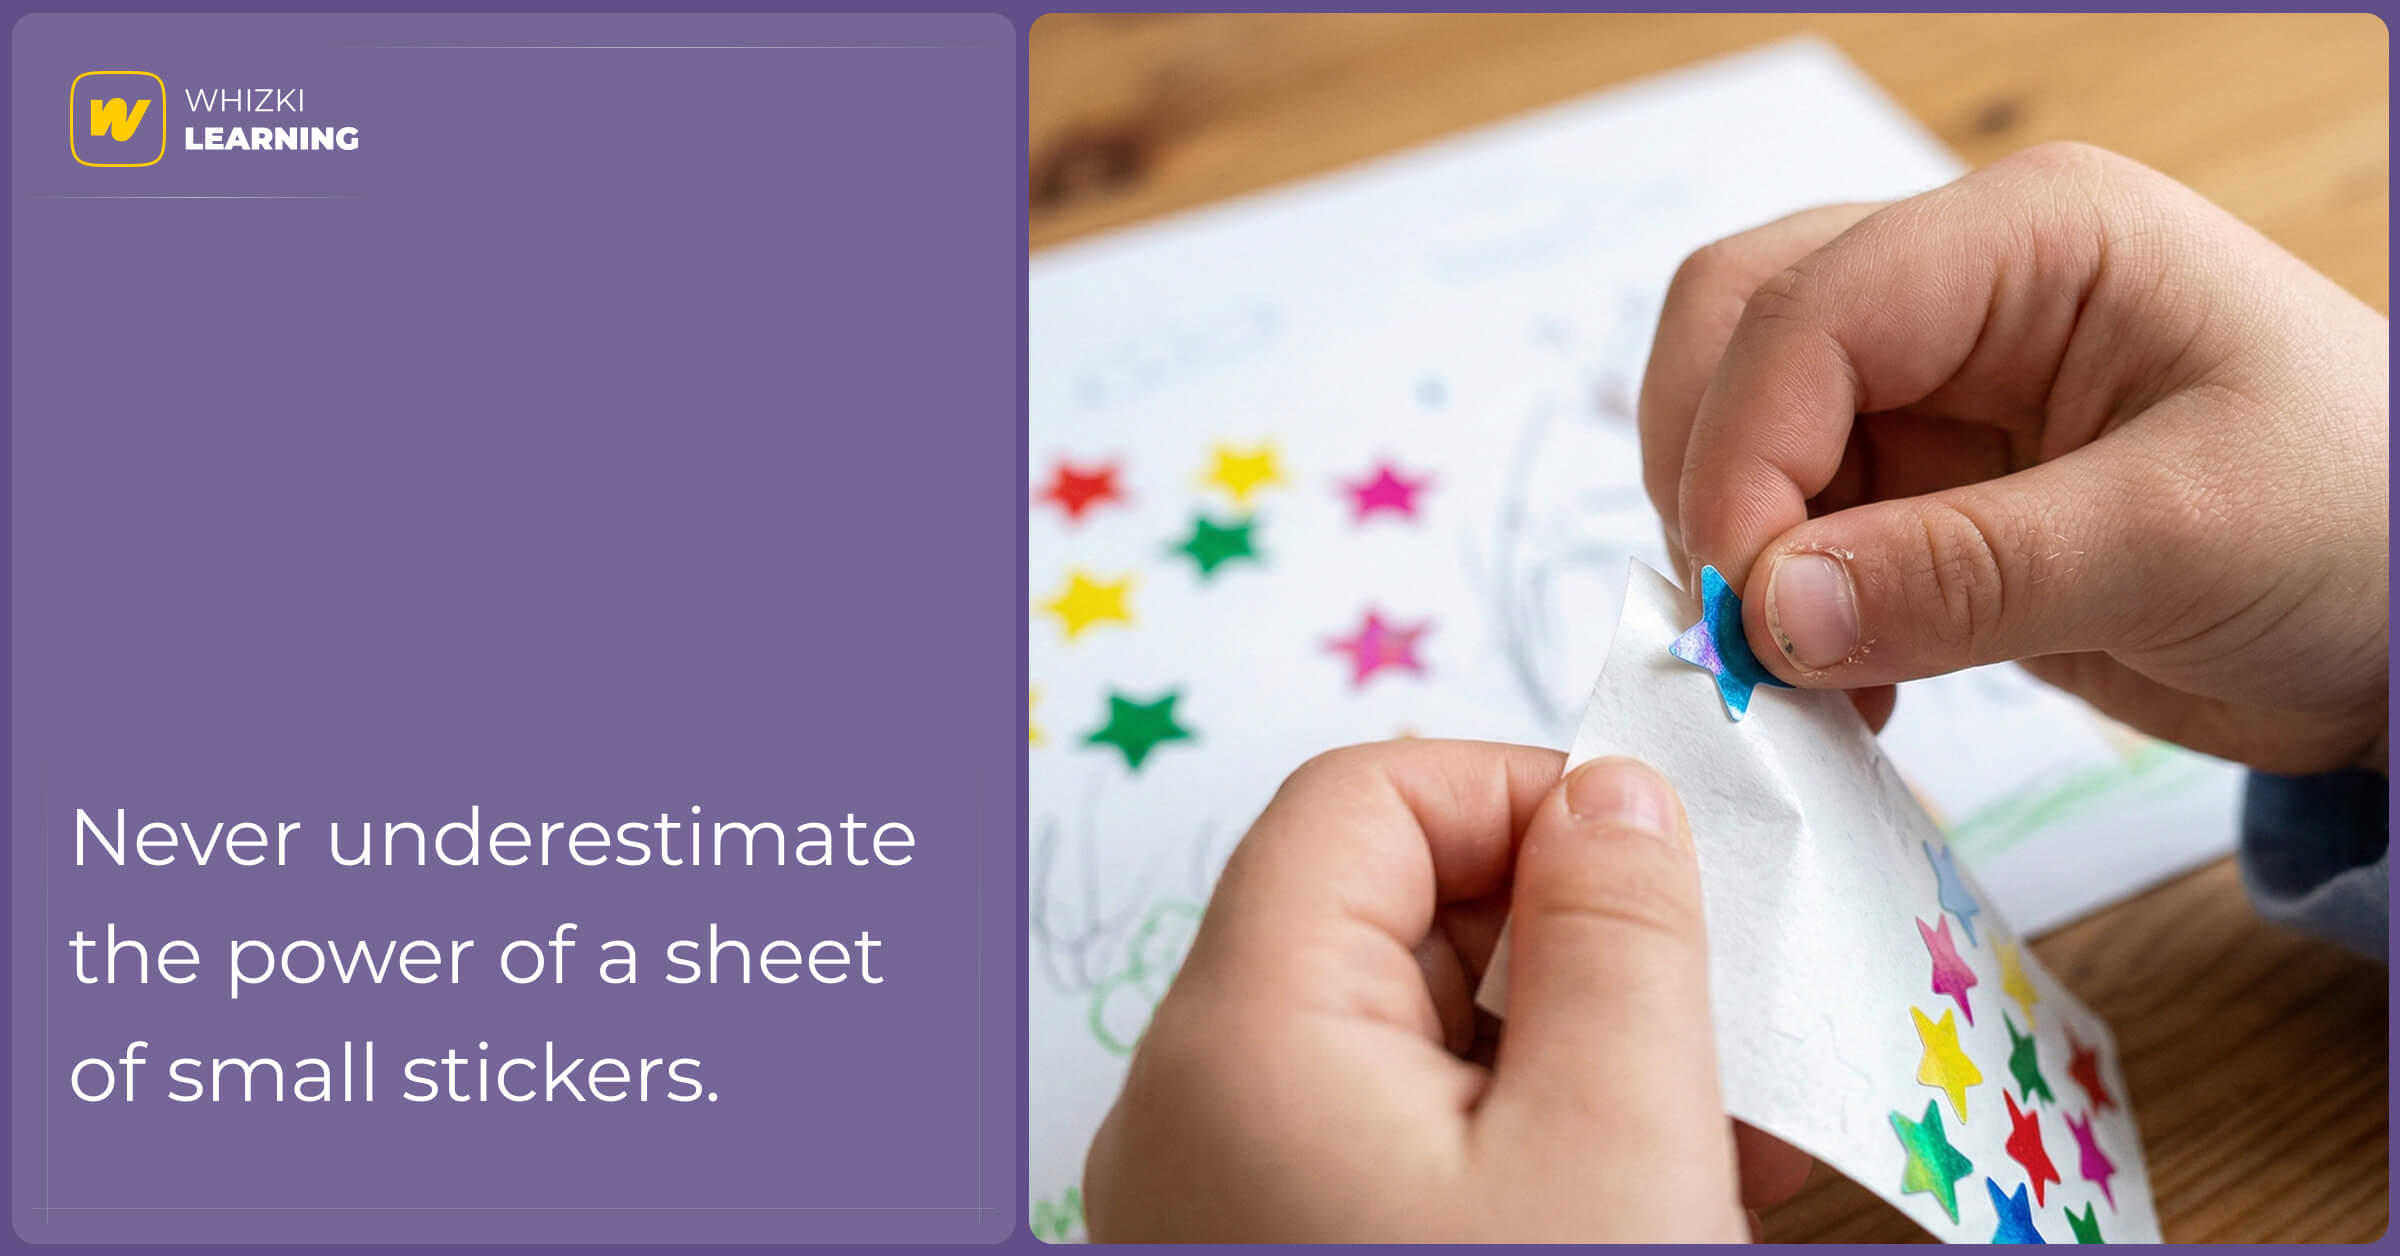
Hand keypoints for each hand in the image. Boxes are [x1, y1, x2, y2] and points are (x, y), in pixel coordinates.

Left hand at [1082, 741, 1807, 1241]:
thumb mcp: (1617, 1144)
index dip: (1518, 794)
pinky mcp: (1264, 1249)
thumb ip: (1618, 936)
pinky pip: (1377, 1133)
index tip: (1655, 859)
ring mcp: (1214, 1191)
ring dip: (1546, 1040)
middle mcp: (1188, 1105)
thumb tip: (1611, 797)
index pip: (1360, 799)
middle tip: (1702, 1001)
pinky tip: (1617, 1182)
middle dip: (1550, 927)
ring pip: (1387, 1032)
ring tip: (1694, 1119)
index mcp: (1241, 1037)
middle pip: (1370, 910)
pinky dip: (1499, 1130)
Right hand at [1641, 142, 2388, 774]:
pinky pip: (1793, 521)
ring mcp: (1936, 384)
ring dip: (1737, 548)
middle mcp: (1962, 288)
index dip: (1743, 455)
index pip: (1805, 310)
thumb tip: (1768, 612)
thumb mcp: (2178, 543)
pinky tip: (1843, 684)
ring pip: (1740, 425)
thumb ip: (1966, 572)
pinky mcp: (1926, 483)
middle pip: (1734, 331)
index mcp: (2031, 238)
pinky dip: (1781, 602)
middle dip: (1711, 478)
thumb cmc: (2359, 529)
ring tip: (1800, 673)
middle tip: (1742, 628)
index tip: (1748, 610)